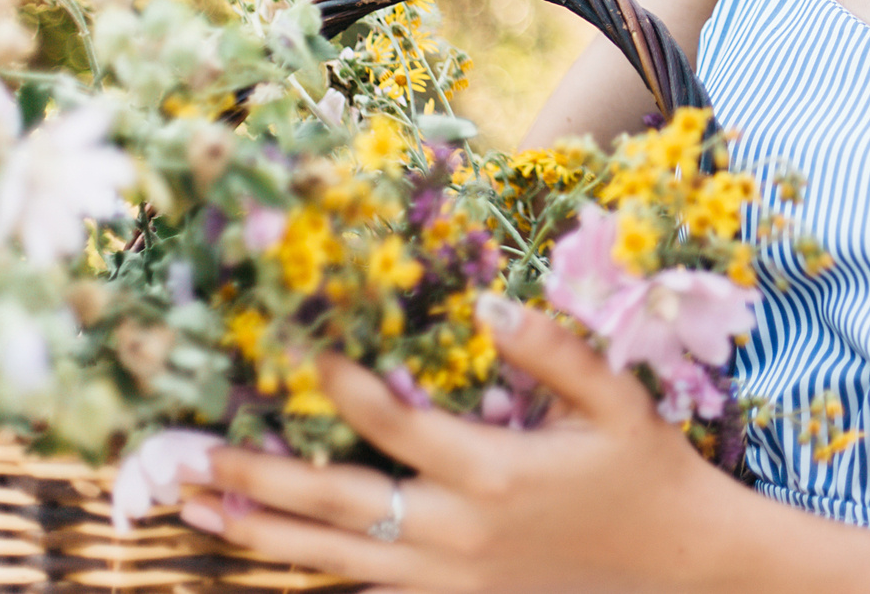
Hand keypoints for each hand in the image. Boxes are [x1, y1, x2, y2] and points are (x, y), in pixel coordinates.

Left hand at [186, 295, 735, 593]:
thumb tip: (488, 304)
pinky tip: (269, 562)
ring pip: (334, 556)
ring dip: (261, 534)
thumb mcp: (616, 401)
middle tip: (188, 460)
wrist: (680, 568)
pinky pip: (369, 591)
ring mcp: (449, 577)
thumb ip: (552, 351)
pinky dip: (315, 575)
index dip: (340, 389)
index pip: (392, 426)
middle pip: (336, 502)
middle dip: (257, 478)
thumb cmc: (648, 472)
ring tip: (198, 513)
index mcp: (493, 471)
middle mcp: (457, 530)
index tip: (296, 354)